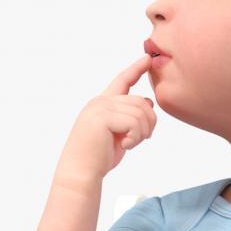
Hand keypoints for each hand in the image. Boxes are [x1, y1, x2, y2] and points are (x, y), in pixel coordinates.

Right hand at [55, 53, 156, 181]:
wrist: (81, 172)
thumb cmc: (99, 156)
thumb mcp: (120, 133)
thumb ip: (131, 117)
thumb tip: (148, 101)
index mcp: (103, 103)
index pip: (123, 80)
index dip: (136, 69)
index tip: (148, 58)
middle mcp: (101, 101)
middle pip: (142, 102)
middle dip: (149, 123)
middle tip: (142, 139)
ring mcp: (100, 107)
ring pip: (141, 112)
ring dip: (142, 132)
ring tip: (131, 143)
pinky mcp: (103, 117)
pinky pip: (135, 122)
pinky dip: (136, 138)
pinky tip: (125, 146)